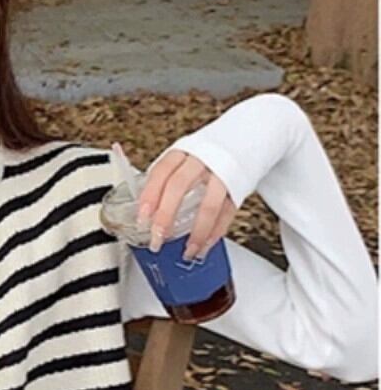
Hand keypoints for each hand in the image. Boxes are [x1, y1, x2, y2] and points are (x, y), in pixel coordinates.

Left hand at [129, 146, 238, 260]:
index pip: (161, 172)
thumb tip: (146, 214)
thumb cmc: (207, 155)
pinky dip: (215, 233)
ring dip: (197, 232)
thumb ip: (166, 182)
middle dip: (166, 215)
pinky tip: (204, 246)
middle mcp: (202, 161)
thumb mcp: (183, 159)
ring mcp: (222, 174)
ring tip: (187, 251)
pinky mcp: (238, 188)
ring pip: (208, 205)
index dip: (149, 195)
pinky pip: (227, 214)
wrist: (247, 137)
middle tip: (157, 238)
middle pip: (179, 186)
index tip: (142, 218)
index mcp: (182, 152)